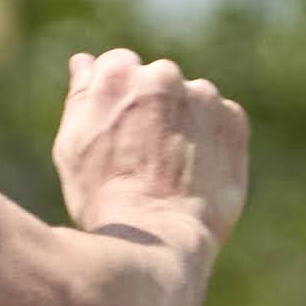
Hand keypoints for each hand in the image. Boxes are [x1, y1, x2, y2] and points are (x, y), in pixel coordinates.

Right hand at [54, 49, 249, 250]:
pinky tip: (194, 174)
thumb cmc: (103, 197)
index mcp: (117, 71)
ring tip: (170, 170)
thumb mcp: (72, 145)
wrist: (156, 241)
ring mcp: (203, 96)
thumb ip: (81, 95)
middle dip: (152, 109)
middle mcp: (163, 73)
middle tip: (141, 157)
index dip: (116, 103)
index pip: (118, 67)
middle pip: (156, 81)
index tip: (116, 135)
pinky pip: (220, 122)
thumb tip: (86, 63)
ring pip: (191, 100)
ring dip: (182, 124)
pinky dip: (210, 141)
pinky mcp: (233, 121)